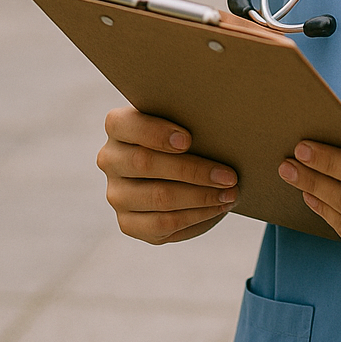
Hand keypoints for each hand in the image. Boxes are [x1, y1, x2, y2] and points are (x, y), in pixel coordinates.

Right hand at [97, 106, 238, 244]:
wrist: (178, 167)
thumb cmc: (186, 134)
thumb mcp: (183, 119)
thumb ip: (189, 116)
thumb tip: (220, 127)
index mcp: (118, 125)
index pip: (127, 125)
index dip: (156, 133)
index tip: (188, 140)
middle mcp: (110, 159)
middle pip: (146, 164)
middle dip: (193, 171)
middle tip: (229, 176)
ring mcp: (117, 194)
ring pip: (158, 197)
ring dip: (200, 197)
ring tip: (230, 194)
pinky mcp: (128, 222)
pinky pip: (163, 225)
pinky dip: (196, 217)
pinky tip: (218, 208)